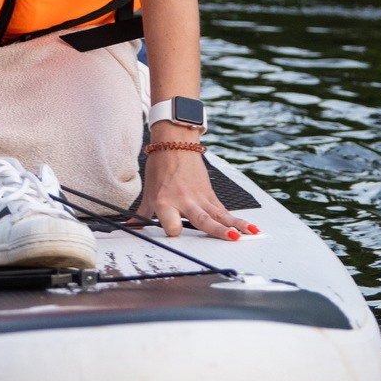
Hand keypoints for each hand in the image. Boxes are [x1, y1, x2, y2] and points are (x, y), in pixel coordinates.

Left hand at [137, 146, 256, 240]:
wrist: (175, 143)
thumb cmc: (161, 166)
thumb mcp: (149, 192)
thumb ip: (142, 214)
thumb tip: (131, 227)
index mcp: (166, 201)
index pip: (172, 225)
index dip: (173, 230)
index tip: (175, 234)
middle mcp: (185, 201)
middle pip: (203, 219)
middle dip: (217, 229)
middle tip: (229, 237)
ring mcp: (200, 198)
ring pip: (220, 215)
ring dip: (235, 225)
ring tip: (245, 235)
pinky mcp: (210, 195)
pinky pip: (224, 210)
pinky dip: (237, 219)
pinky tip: (249, 228)